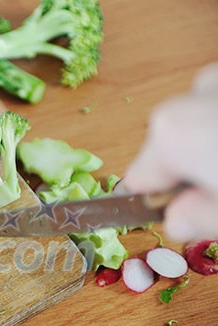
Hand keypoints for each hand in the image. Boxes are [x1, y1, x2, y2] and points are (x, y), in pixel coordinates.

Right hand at [124, 63, 217, 241]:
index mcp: (172, 133)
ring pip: (197, 123)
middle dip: (190, 171)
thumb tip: (176, 220)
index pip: (138, 179)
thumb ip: (196, 219)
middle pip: (170, 148)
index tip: (175, 214)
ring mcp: (215, 80)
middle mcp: (187, 97)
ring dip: (209, 144)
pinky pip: (213, 104)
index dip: (154, 202)